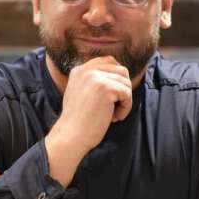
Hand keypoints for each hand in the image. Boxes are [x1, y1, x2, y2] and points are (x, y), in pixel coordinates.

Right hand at [45, 55, 132, 185]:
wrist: (71, 136)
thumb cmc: (78, 122)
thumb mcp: (81, 93)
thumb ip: (93, 82)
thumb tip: (119, 78)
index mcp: (79, 70)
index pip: (108, 62)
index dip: (116, 79)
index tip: (112, 98)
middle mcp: (86, 70)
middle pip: (120, 70)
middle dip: (122, 89)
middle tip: (114, 107)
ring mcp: (96, 77)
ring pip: (126, 82)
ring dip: (124, 100)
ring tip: (113, 114)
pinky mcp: (106, 87)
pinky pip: (127, 93)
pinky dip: (125, 108)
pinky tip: (114, 118)